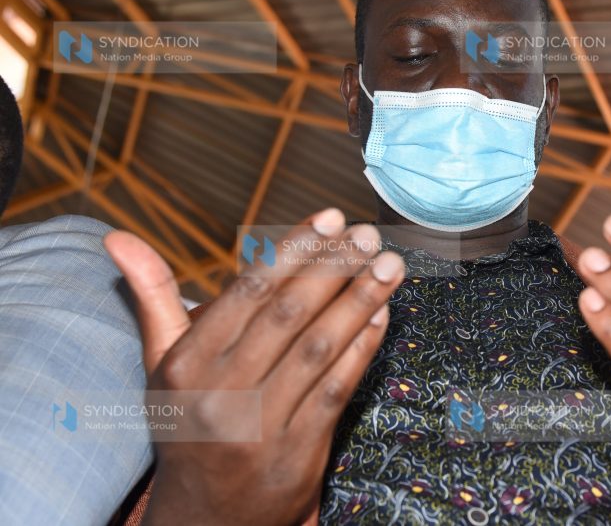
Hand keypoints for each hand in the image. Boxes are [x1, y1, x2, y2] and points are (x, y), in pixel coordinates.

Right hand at [105, 209, 405, 525]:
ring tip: (390, 264)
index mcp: (187, 364)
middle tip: (368, 233)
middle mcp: (221, 393)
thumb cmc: (189, 422)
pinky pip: (337, 388)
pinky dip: (363, 348)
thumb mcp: (162, 366)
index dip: (293, 250)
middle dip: (335, 267)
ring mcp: (260, 425)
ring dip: (360, 300)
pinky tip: (382, 315)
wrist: (203, 517)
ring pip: (319, 347)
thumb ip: (153, 298)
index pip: (248, 291)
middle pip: (289, 313)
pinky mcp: (297, 452)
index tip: (329, 217)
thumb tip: (118, 238)